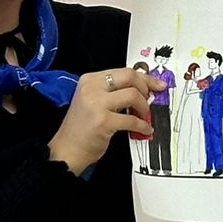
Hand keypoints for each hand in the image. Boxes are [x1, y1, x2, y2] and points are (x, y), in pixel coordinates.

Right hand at [48, 67, 165, 175]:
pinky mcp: (103, 121)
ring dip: (144, 107)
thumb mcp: (93, 101)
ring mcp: (96, 104)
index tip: (155, 84)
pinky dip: (143, 126)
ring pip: (133, 95)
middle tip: (151, 98)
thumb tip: (141, 88)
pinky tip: (144, 130)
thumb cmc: (80, 128)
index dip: (144, 78)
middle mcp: (91, 88)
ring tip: (144, 116)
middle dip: (146, 87)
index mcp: (89, 80)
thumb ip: (113, 93)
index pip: (123, 71)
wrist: (67, 150)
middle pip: (130, 77)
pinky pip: (132, 120)